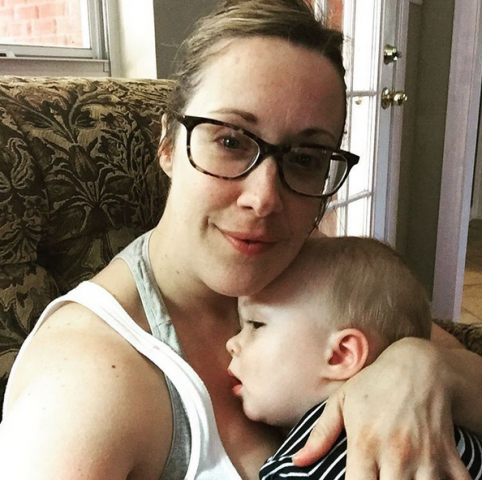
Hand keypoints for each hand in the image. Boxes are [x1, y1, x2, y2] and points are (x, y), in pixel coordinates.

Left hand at [292, 338, 470, 478]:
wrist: (419, 366)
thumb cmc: (375, 384)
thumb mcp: (342, 402)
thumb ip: (320, 434)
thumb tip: (296, 460)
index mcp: (365, 443)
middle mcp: (394, 454)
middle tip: (379, 478)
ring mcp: (424, 457)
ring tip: (400, 479)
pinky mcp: (449, 456)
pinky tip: (432, 479)